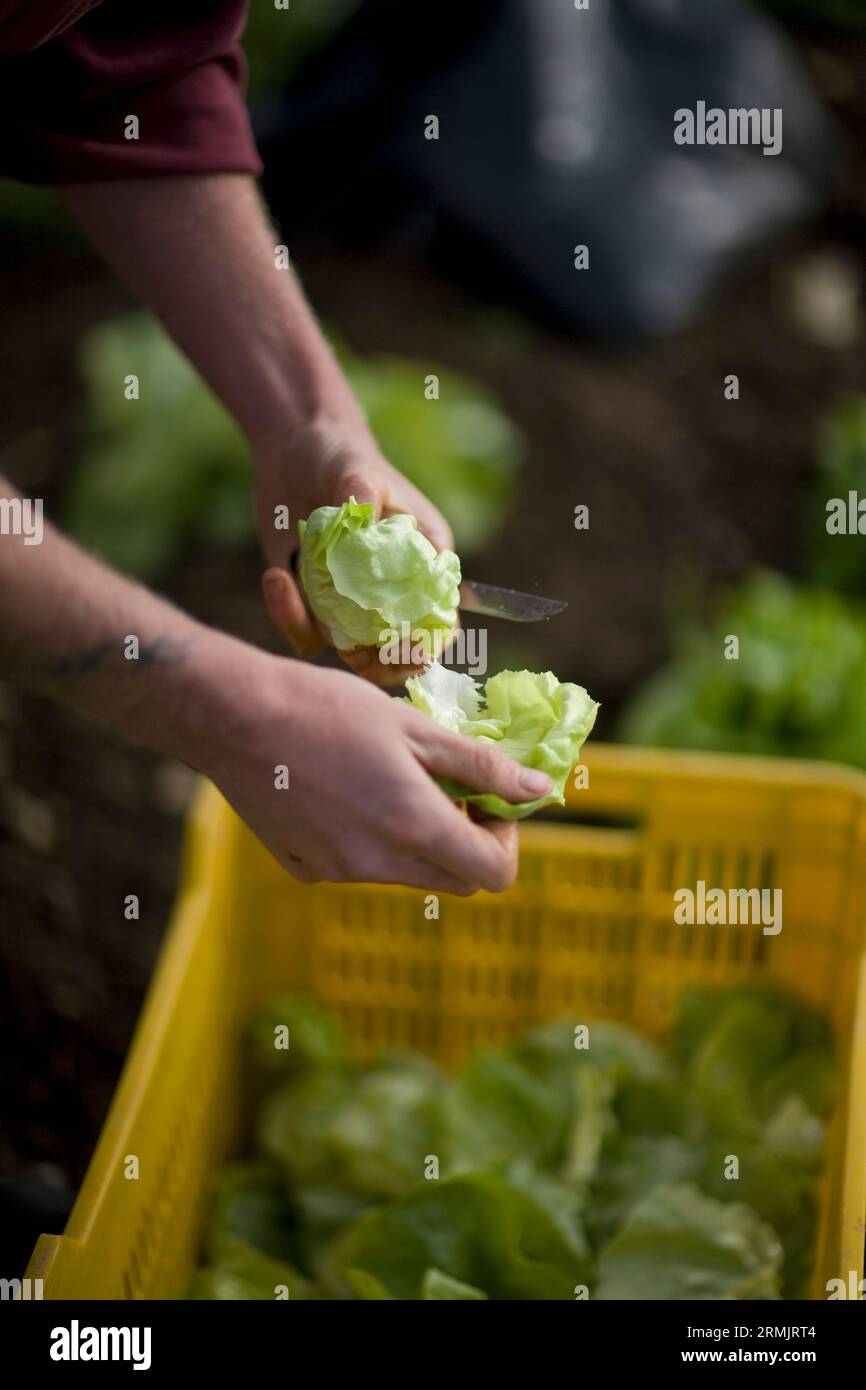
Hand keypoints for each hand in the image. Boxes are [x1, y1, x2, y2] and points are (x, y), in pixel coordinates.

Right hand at [194, 645, 552, 892]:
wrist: (232, 716)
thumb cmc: (327, 708)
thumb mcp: (415, 727)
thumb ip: (481, 765)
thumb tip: (539, 790)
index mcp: (415, 827)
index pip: (494, 872)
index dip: (505, 837)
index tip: (486, 797)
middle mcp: (379, 864)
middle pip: (454, 879)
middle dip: (465, 839)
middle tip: (445, 786)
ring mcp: (339, 872)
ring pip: (405, 873)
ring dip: (417, 839)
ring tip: (387, 778)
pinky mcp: (306, 869)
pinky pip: (358, 865)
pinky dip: (368, 839)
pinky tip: (339, 790)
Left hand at [253, 417, 454, 686]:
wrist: (293, 453)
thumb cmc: (339, 454)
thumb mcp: (354, 468)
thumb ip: (361, 493)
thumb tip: (363, 521)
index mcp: (423, 560)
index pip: (440, 616)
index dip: (428, 642)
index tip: (406, 649)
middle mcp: (392, 591)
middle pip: (402, 653)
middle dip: (383, 666)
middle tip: (355, 654)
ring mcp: (353, 604)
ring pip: (352, 653)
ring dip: (319, 639)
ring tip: (289, 585)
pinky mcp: (316, 606)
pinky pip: (308, 635)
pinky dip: (289, 618)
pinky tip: (275, 576)